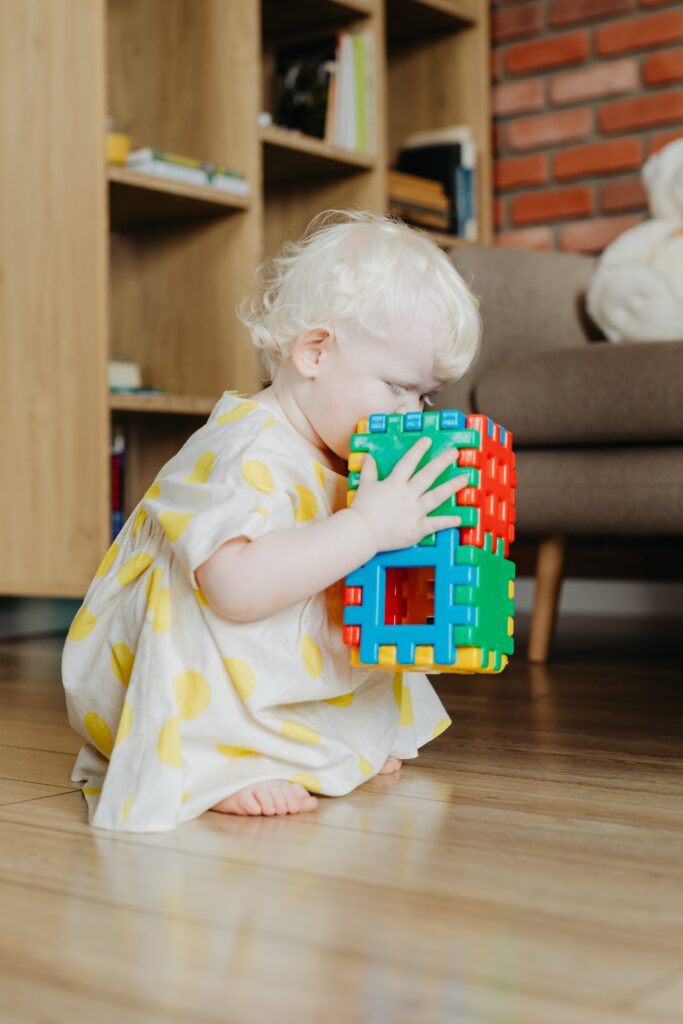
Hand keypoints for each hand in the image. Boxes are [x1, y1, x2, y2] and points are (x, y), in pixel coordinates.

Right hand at [349, 436, 466, 552]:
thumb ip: (369, 470)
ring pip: (436, 496)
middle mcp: (407, 495)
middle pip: (427, 475)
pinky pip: (434, 524)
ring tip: (465, 478)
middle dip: (441, 462)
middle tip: (454, 452)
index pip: (408, 462)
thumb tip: (368, 456)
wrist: (360, 532)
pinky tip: (459, 518)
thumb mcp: (364, 486)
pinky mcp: (416, 529)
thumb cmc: (361, 509)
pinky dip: (447, 522)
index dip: (418, 450)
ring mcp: (413, 511)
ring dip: (451, 486)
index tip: (428, 440)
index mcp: (394, 484)